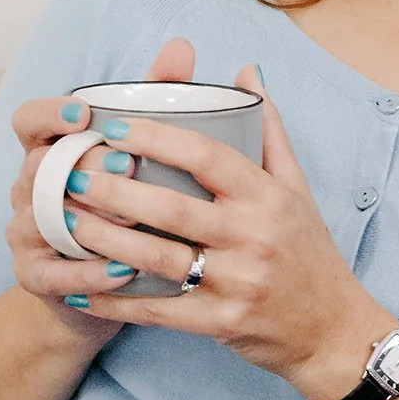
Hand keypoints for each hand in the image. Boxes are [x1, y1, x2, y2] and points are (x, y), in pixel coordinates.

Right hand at [6, 38, 196, 346]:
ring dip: (85, 220)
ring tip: (130, 220)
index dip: (50, 114)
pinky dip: (88, 272)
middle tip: (124, 166)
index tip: (86, 113)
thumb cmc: (128, 205)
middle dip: (79, 166)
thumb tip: (182, 46)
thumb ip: (156, 99)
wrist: (106, 285)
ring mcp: (26, 233)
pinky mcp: (33, 277)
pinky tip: (123, 270)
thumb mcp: (139, 150)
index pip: (28, 120)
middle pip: (37, 168)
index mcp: (50, 151)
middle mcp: (29, 188)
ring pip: (41, 220)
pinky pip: (53, 273)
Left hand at [53, 64, 395, 399]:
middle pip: (172, 207)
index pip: (208, 156)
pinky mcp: (221, 322)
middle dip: (116, 190)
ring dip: (106, 241)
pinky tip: (80, 289)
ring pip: (158, 258)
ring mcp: (237, 282)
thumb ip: (267, 129)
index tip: (115, 128)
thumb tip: (246, 71)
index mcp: (266, 197)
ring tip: (66, 223)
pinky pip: (159, 311)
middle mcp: (252, 236)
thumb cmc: (308, 249)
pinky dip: (116, 301)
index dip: (158, 138)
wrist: (332, 328)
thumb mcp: (295, 186)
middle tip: (74, 175)